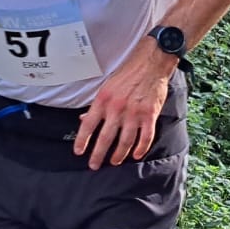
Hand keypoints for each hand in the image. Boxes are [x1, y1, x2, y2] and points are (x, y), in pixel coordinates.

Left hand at [73, 42, 177, 169]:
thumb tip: (84, 120)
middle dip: (98, 154)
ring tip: (114, 161)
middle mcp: (117, 108)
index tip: (79, 152)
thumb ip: (96, 105)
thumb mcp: (106, 86)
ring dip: (119, 154)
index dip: (82, 140)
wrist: (151, 63)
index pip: (88, 124)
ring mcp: (134, 112)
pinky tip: (137, 154)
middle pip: (105, 137)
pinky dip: (141, 148)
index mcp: (103, 100)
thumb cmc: (128, 73)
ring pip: (125, 141)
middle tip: (94, 165)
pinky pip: (145, 136)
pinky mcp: (150, 114)